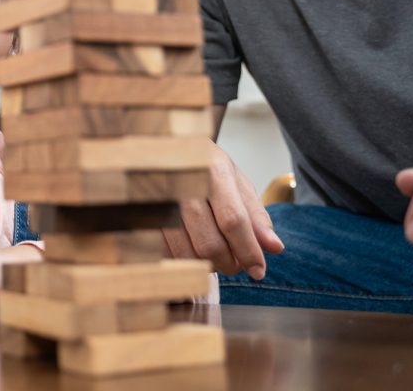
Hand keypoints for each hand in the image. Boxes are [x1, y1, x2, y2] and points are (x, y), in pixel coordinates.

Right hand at [163, 141, 284, 277]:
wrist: (155, 143)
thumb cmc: (199, 163)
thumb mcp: (233, 178)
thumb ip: (255, 213)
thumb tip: (274, 248)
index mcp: (211, 169)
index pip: (233, 221)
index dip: (248, 250)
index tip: (258, 269)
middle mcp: (181, 183)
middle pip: (210, 243)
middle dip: (229, 263)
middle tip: (234, 262)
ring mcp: (155, 200)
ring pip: (186, 254)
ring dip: (205, 266)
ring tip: (212, 253)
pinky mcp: (138, 215)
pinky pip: (164, 253)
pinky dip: (181, 260)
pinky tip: (188, 247)